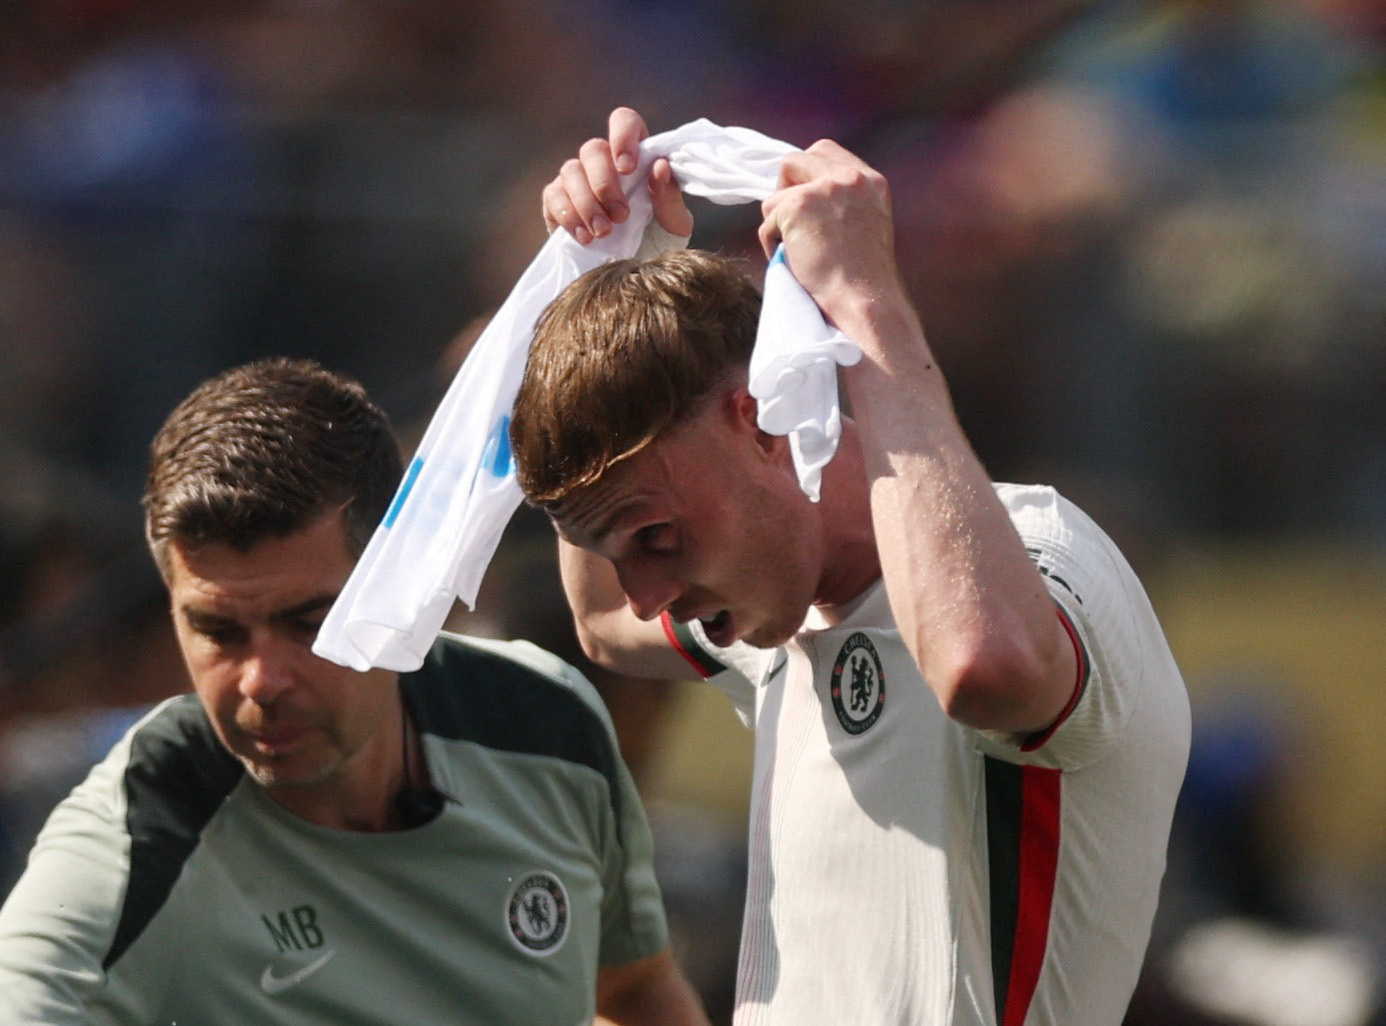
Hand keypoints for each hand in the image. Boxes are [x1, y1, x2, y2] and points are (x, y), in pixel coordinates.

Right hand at [542, 107, 692, 244]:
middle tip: (620, 216)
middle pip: (592, 149)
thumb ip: (668, 196)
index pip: (623, 122)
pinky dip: (568, 216)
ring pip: (570, 171)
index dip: (622, 136)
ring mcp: (577, 179)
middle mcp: (603, 160)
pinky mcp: (557, 201)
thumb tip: (660, 166)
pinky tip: (585, 237)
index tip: (628, 168)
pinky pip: (553, 196)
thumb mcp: (674, 223)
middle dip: (604, 184)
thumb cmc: (657, 239)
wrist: (633, 271)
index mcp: (634, 155)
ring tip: (603, 232)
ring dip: (587, 204)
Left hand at [758, 141, 903, 322]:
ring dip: (778, 224)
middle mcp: (851, 178)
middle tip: (787, 222)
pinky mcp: (797, 205)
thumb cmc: (862, 280)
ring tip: (800, 253)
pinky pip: (767, 222)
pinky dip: (773, 245)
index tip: (799, 198)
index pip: (825, 153)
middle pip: (795, 160)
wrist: (863, 302)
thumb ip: (840, 203)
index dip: (804, 174)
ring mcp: (824, 188)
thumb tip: (797, 197)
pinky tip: (796, 263)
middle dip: (783, 189)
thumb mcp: (863, 226)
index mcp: (871, 182)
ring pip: (775, 195)